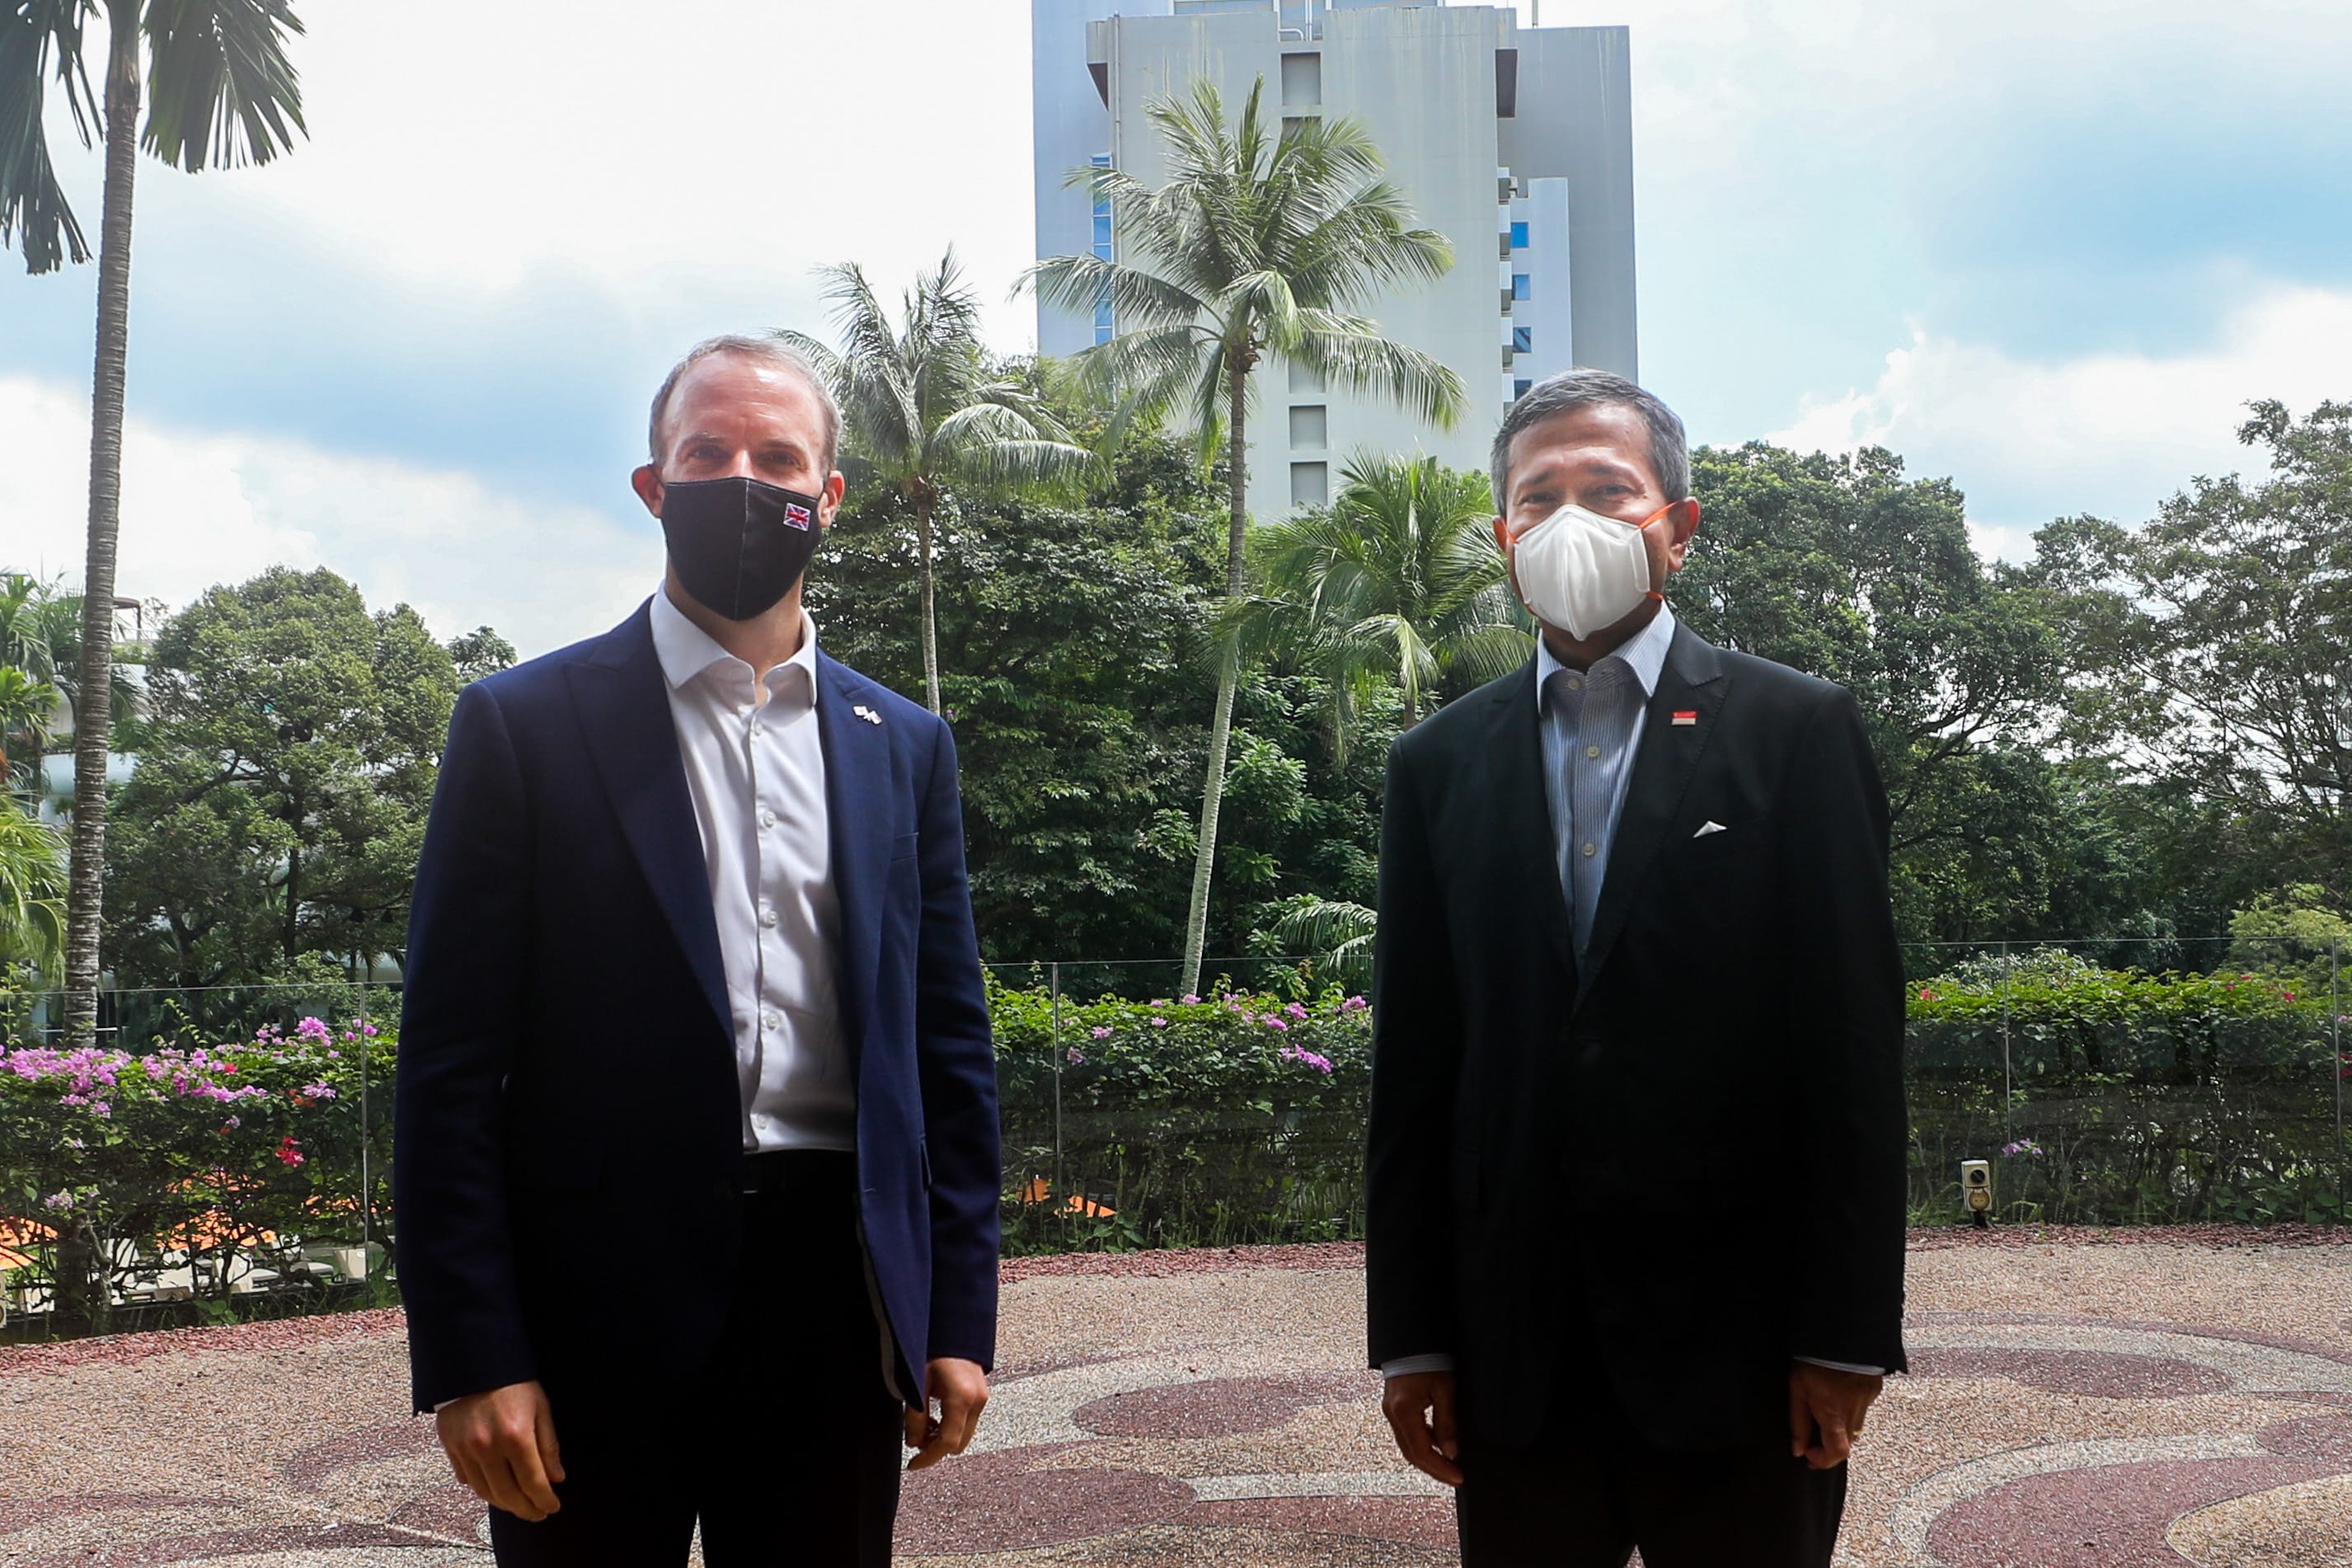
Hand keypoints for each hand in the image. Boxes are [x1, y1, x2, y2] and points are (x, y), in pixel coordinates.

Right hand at [435, 1380, 564, 1520]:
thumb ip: (548, 1444)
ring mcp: (465, 1448)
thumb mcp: (540, 1406)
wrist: (472, 1359)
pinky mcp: (449, 1446)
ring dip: (504, 1504)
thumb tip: (556, 1478)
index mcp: (516, 1435)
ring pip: (485, 1491)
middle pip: (508, 1494)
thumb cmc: (513, 1380)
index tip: (552, 1507)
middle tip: (538, 1513)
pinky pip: (466, 1478)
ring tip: (519, 1506)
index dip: (544, 1500)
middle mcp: (488, 1447)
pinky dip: (483, 1489)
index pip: (533, 1482)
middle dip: (526, 1509)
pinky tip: (496, 1490)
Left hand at [905, 1356, 988, 1470]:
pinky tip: (935, 1415)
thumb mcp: (917, 1383)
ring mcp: (982, 1397)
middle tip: (915, 1438)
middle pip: (959, 1443)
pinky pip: (967, 1420)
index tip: (913, 1465)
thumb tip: (913, 1443)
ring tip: (923, 1423)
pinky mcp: (981, 1393)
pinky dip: (951, 1425)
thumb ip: (915, 1416)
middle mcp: (977, 1400)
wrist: (952, 1327)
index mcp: (962, 1398)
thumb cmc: (934, 1349)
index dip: (928, 1458)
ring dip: (943, 1436)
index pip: (948, 1443)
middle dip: (936, 1447)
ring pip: (964, 1433)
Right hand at [1381, 1370, 1463, 1487]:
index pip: (1421, 1452)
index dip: (1440, 1469)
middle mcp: (1392, 1414)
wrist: (1411, 1338)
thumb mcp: (1445, 1390)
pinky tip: (1439, 1444)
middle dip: (1434, 1469)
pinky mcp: (1394, 1407)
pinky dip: (1422, 1443)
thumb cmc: (1430, 1359)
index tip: (1458, 1477)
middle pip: (1411, 1454)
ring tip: (1449, 1465)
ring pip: (1407, 1446)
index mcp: (1404, 1411)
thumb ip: (1447, 1423)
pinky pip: (1407, 1433)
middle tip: (1454, 1477)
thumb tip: (1451, 1453)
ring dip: (1428, 1459)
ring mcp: (1391, 1411)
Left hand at [1788, 1362, 1882, 1469]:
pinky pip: (1864, 1409)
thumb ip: (1798, 1422)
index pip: (1838, 1452)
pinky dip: (1852, 1409)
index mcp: (1833, 1413)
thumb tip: (1798, 1450)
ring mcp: (1868, 1400)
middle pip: (1847, 1442)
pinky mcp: (1875, 1389)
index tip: (1809, 1454)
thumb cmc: (1812, 1359)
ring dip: (1842, 1426)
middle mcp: (1854, 1410)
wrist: (1841, 1330)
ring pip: (1857, 1427)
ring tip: (1826, 1406)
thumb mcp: (1797, 1389)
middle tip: (1814, 1433)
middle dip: (1831, 1443)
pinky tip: (1840, 1392)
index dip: (1823, 1460)